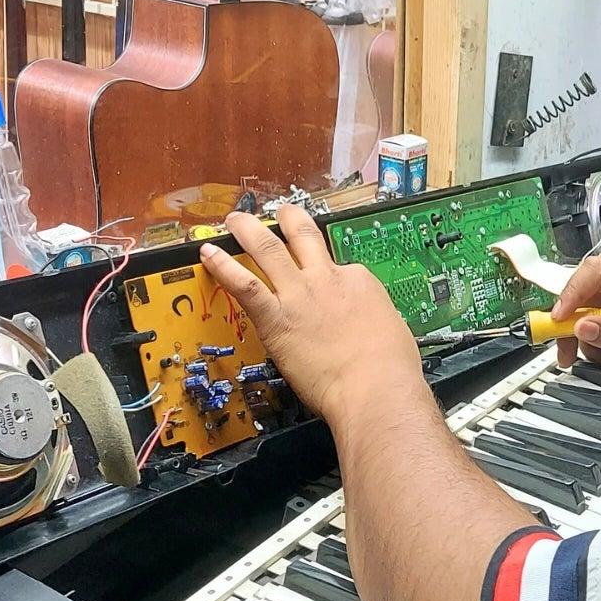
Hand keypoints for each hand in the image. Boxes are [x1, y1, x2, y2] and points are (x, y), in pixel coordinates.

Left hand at [200, 204, 422, 429]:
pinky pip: (244, 285)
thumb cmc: (390, 369)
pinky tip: (208, 255)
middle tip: (278, 213)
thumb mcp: (392, 330)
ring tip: (235, 220)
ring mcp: (299, 294)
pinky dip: (223, 266)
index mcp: (358, 282)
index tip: (325, 280)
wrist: (375, 387)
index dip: (330, 273)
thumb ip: (373, 320)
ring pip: (268, 250)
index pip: (339, 267)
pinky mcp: (276, 318)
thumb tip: (368, 327)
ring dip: (248, 231)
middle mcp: (327, 279)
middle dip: (288, 220)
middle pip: (303, 238)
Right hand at [549, 254, 600, 373]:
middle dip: (569, 320)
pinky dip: (591, 338)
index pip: (593, 272)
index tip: (558, 320)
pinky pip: (593, 318)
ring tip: (593, 357)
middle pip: (582, 290)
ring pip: (584, 307)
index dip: (570, 294)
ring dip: (580, 334)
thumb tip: (583, 326)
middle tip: (562, 347)